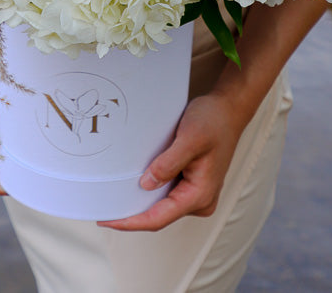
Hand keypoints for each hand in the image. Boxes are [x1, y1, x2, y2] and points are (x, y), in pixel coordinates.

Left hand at [98, 92, 244, 231]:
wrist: (228, 110)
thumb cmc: (213, 121)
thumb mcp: (190, 138)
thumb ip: (169, 163)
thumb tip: (146, 185)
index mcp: (200, 195)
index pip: (159, 218)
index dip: (130, 222)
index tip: (106, 220)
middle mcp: (199, 200)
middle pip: (158, 215)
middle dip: (131, 213)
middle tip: (102, 207)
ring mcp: (196, 194)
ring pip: (161, 205)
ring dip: (139, 201)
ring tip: (113, 195)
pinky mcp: (191, 184)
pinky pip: (166, 194)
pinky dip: (149, 190)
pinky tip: (132, 182)